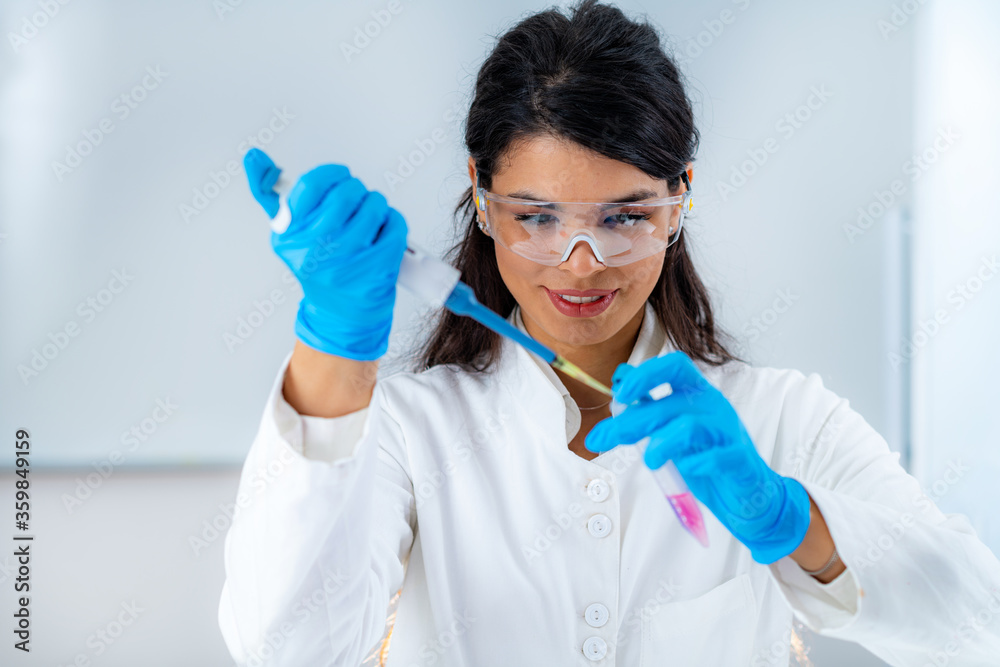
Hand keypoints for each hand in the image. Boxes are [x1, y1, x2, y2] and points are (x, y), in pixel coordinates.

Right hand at [243, 148, 407, 360]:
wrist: (342, 314)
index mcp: (290, 237)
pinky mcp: (378, 268)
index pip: (312, 184)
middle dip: (356, 190)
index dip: (332, 174)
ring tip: (368, 219)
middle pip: (348, 191)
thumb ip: (267, 192)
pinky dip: (392, 222)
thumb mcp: (288, 233)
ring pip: (374, 204)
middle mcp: (317, 250)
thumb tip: (254, 157)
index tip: (339, 176)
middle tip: (355, 202)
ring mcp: (349, 261)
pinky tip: (382, 234)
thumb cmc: (317, 267)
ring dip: (375, 205)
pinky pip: (395, 223)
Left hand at [584, 351, 811, 563]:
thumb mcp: (672, 428)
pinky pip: (715, 457)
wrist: (748, 495)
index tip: (619, 394)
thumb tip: (620, 377)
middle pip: (669, 404)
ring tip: (651, 461)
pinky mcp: (740, 460)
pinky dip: (695, 465)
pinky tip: (686, 470)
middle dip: (631, 422)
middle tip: (604, 439)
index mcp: (697, 393)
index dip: (645, 374)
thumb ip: (649, 405)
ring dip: (660, 445)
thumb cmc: (707, 459)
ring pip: (689, 427)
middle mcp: (714, 406)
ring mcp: (729, 432)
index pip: (674, 366)